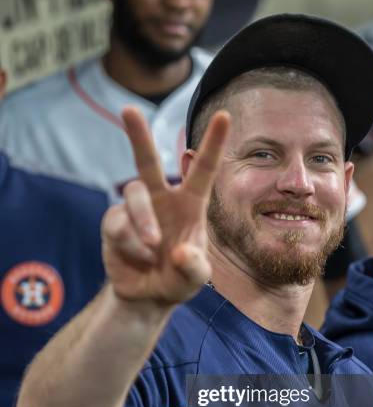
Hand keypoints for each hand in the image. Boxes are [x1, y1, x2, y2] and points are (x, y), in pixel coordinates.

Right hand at [102, 107, 229, 305]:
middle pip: (147, 161)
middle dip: (138, 135)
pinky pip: (117, 224)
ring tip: (151, 249)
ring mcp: (135, 210)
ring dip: (144, 223)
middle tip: (128, 110)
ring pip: (134, 195)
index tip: (224, 116)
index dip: (214, 143)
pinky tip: (138, 257)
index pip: (203, 170)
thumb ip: (193, 267)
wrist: (148, 296)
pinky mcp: (114, 223)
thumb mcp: (194, 278)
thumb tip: (178, 253)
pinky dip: (130, 244)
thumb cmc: (178, 279)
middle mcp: (161, 200)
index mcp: (190, 205)